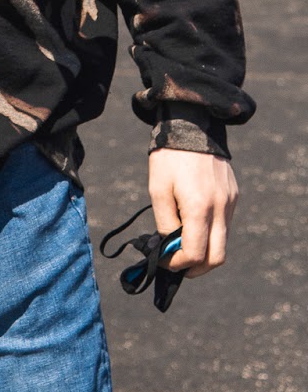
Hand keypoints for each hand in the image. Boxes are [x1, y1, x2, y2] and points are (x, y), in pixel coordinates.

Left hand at [147, 149, 238, 275]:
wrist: (192, 124)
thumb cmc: (169, 157)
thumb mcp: (158, 189)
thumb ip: (165, 223)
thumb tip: (169, 247)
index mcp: (200, 208)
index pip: (195, 254)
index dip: (178, 264)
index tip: (163, 261)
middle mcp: (221, 209)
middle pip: (216, 257)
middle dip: (196, 267)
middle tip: (178, 264)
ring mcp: (230, 202)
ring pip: (223, 242)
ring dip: (203, 249)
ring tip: (181, 242)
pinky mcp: (233, 195)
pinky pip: (224, 224)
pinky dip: (210, 232)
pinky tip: (193, 221)